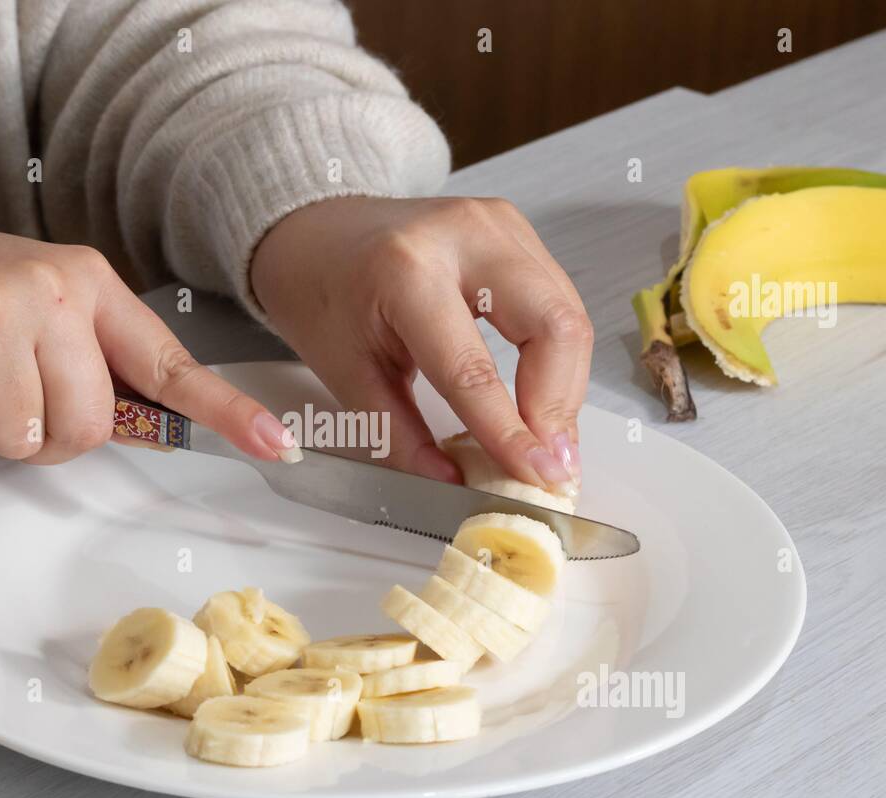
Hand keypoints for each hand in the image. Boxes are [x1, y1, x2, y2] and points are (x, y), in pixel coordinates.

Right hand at [0, 215, 298, 464]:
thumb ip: (108, 366)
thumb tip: (166, 429)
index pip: (169, 364)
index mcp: (91, 284)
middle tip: (14, 387)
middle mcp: (47, 290)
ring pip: (24, 439)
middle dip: (52, 431)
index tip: (277, 444)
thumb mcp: (55, 310)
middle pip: (88, 427)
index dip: (227, 412)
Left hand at [250, 196, 590, 488]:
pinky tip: (542, 398)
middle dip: (559, 406)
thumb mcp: (345, 373)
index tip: (537, 478)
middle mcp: (464, 235)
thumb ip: (400, 435)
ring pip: (570, 313)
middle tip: (554, 465)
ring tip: (549, 441)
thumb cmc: (321, 294)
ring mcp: (498, 225)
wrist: (315, 230)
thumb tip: (452, 484)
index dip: (510, 431)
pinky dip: (559, 358)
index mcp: (406, 271)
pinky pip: (560, 300)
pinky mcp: (516, 231)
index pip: (474, 368)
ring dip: (566, 387)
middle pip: (553, 326)